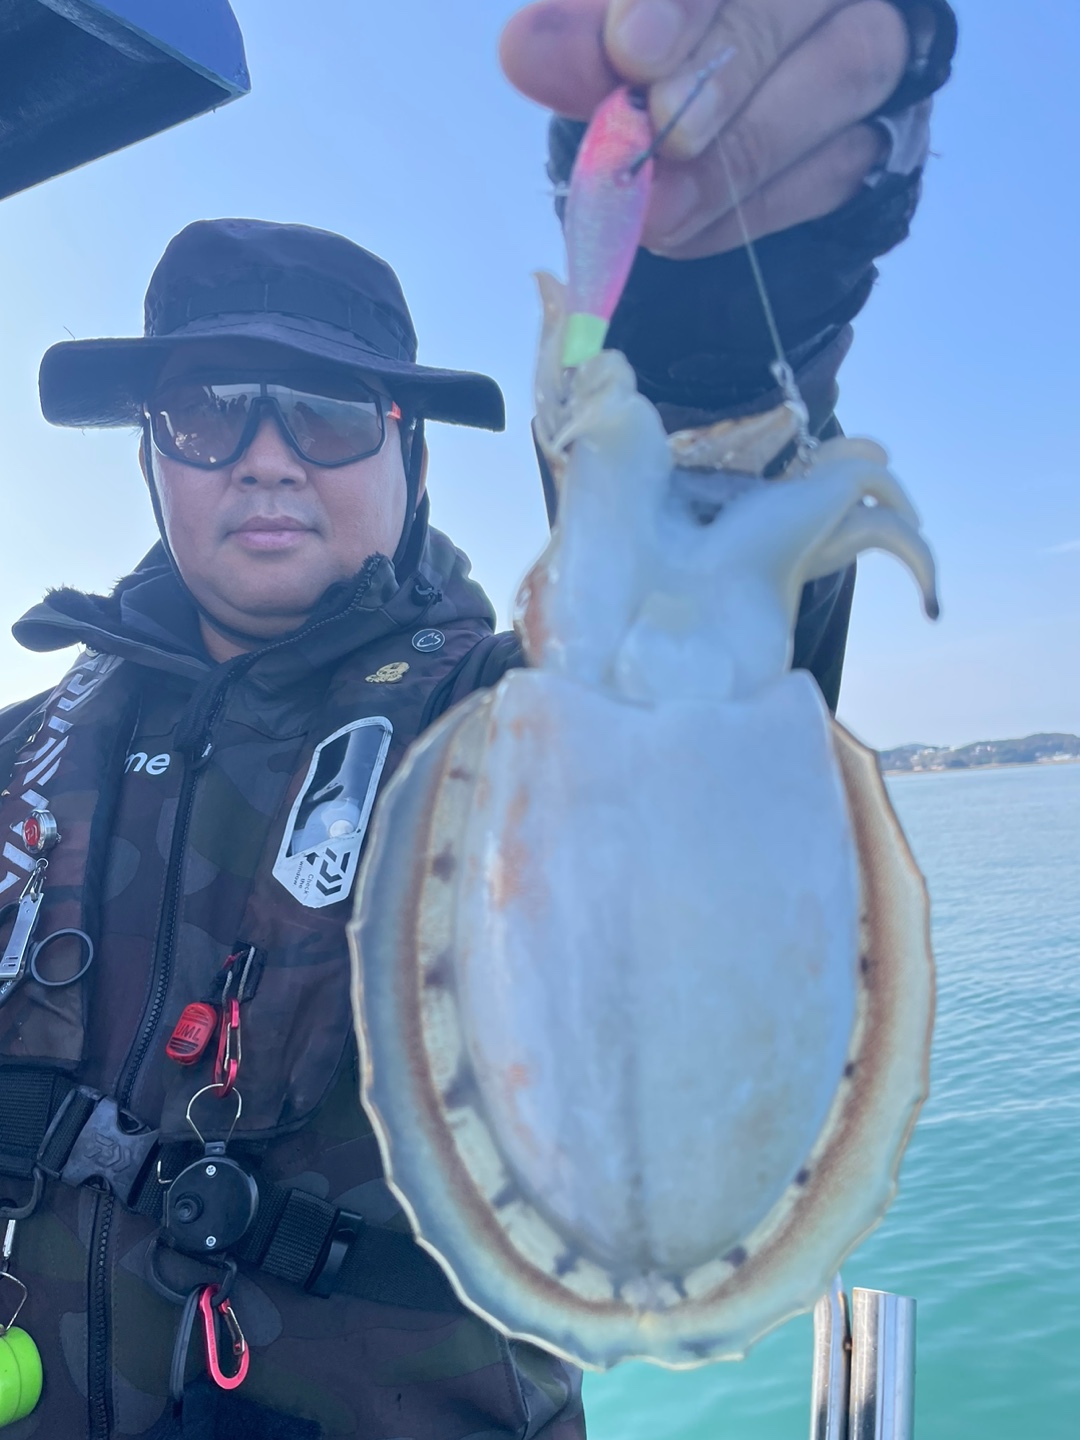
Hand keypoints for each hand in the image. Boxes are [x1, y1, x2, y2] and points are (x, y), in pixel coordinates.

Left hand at [500, 0, 907, 257]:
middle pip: (801, 1)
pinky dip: (756, 206)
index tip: (632, 52)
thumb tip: (527, 51)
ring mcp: (880, 36)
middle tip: (657, 132)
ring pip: (848, 72)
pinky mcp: (889, 128)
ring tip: (659, 210)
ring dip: (743, 153)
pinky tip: (686, 231)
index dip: (685, 3)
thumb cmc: (652, 56)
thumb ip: (581, 40)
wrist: (712, 123)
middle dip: (724, 72)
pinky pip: (841, 164)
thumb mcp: (608, 41)